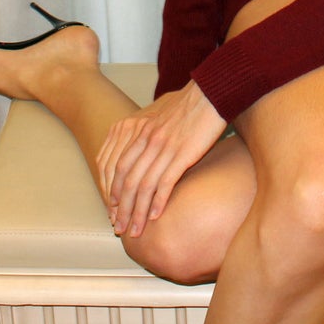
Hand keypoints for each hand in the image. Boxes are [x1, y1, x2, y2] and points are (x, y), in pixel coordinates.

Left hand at [95, 81, 225, 237]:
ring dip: (137, 212)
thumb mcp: (159, 116)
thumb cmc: (188, 105)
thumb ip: (146, 133)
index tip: (112, 209)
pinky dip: (158, 202)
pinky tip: (155, 217)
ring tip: (135, 230)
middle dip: (121, 208)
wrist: (211, 92)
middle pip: (126, 181)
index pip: (115, 167)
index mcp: (138, 130)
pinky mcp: (182, 154)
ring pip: (143, 186)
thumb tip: (142, 153)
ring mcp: (163, 147)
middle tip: (119, 227)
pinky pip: (165, 183)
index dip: (111, 191)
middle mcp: (146, 140)